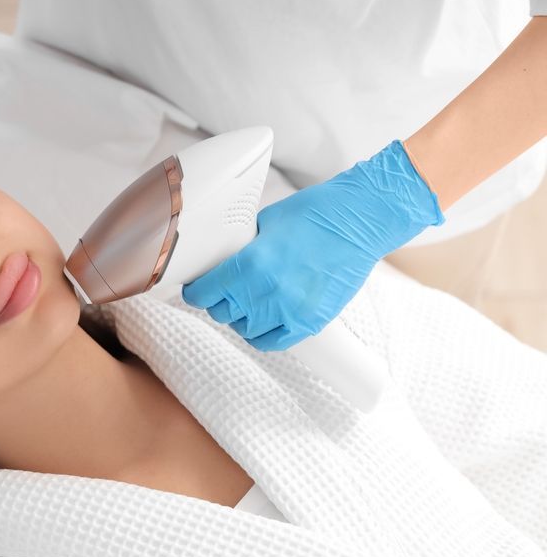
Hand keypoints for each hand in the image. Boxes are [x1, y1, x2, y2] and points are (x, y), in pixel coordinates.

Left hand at [181, 140, 444, 351]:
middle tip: (224, 291)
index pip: (203, 294)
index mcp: (250, 264)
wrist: (360, 221)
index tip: (197, 289)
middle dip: (218, 302)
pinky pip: (272, 342)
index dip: (196, 292)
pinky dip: (263, 334)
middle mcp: (267, 292)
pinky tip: (264, 320)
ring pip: (245, 329)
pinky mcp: (310, 322)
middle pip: (222, 313)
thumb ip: (241, 249)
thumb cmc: (315, 213)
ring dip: (241, 318)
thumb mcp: (264, 223)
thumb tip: (220, 263)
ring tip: (248, 303)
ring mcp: (290, 310)